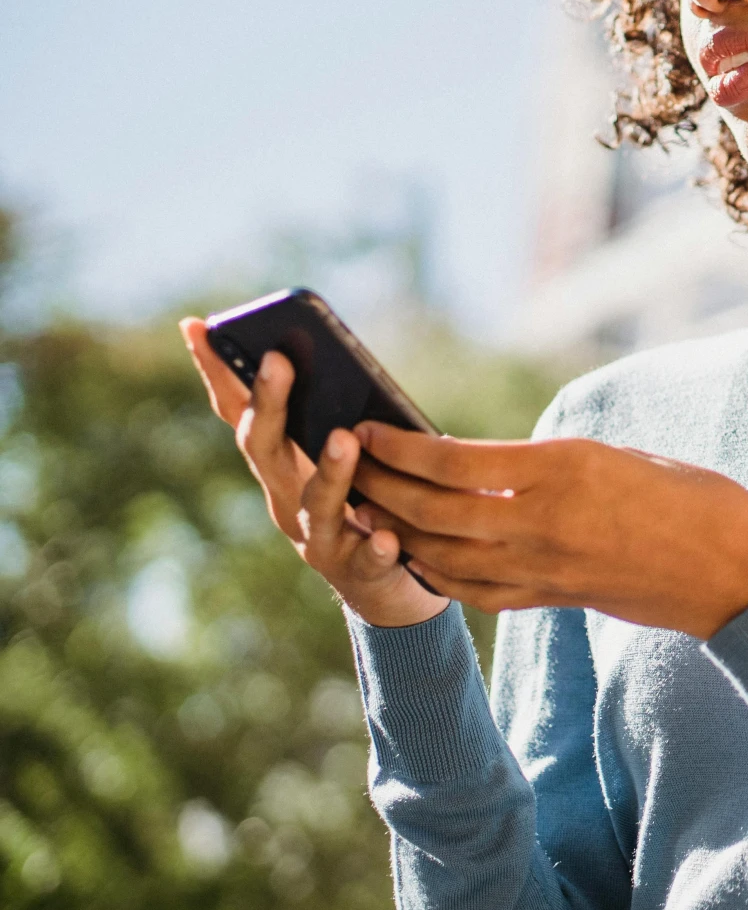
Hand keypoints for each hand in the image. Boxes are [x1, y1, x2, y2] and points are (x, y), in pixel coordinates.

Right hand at [179, 318, 448, 628]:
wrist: (382, 584)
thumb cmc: (362, 501)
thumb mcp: (341, 452)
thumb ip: (333, 412)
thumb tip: (324, 352)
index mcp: (278, 464)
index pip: (238, 412)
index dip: (215, 372)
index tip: (198, 326)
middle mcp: (284, 498)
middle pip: (265, 450)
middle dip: (268, 404)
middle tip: (278, 360)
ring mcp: (318, 537)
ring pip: (316, 504)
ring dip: (328, 471)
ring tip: (342, 439)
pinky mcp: (358, 570)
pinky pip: (366, 558)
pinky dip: (375, 547)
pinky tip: (388, 537)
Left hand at [348, 426, 747, 640]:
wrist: (731, 572)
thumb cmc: (690, 498)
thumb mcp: (614, 455)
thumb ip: (545, 464)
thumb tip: (481, 465)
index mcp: (561, 472)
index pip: (452, 460)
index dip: (398, 446)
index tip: (364, 425)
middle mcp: (539, 524)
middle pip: (430, 509)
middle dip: (377, 485)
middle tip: (340, 460)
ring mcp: (540, 569)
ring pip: (437, 553)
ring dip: (392, 529)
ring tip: (361, 503)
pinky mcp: (547, 599)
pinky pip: (468, 589)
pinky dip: (430, 569)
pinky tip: (412, 553)